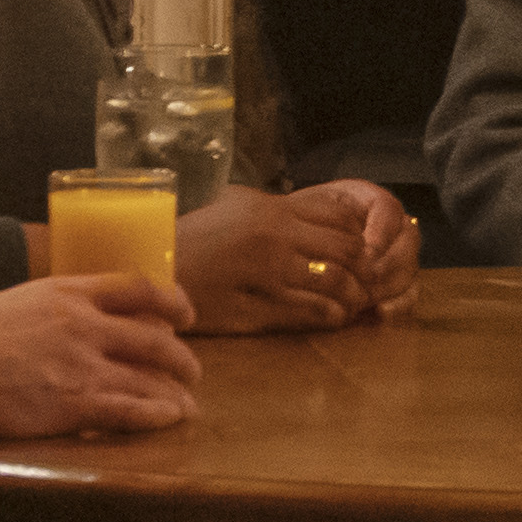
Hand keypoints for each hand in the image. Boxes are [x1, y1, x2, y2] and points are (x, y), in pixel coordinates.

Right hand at [0, 267, 201, 440]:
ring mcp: (83, 365)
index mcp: (68, 292)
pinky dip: (157, 415)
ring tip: (187, 404)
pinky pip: (130, 410)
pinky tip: (170, 419)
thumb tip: (68, 319)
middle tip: (191, 369)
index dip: (171, 301)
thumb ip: (52, 309)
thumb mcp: (16, 302)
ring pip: (150, 378)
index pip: (137, 287)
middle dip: (181, 357)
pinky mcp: (74, 405)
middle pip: (154, 338)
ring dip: (176, 392)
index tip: (184, 314)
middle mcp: (84, 325)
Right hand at [177, 180, 410, 331]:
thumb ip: (278, 210)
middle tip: (365, 281)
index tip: (360, 251)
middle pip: (347, 251)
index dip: (359, 237)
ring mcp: (268, 275)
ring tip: (352, 301)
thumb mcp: (235, 206)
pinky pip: (314, 312)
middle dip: (363, 268)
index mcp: (271, 210)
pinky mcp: (259, 309)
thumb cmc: (194, 238)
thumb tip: (324, 214)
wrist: (155, 270)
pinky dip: (332, 315)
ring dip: (352, 295)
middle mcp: (275, 238)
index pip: (340, 217)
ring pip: (336, 283)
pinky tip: (330, 315)